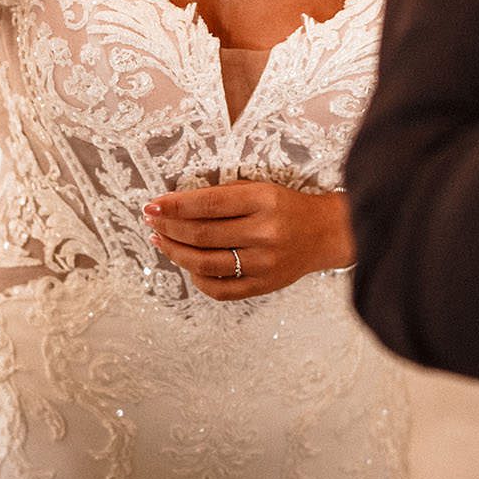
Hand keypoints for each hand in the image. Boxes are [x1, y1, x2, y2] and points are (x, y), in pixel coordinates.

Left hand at [143, 182, 353, 301]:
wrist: (326, 233)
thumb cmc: (286, 207)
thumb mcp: (260, 188)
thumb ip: (224, 195)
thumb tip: (177, 205)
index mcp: (263, 201)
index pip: (208, 203)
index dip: (175, 206)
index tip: (153, 204)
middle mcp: (264, 233)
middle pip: (202, 234)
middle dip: (169, 228)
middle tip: (152, 221)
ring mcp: (264, 263)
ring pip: (206, 263)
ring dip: (176, 252)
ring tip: (160, 241)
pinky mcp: (264, 286)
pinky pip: (220, 289)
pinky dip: (198, 279)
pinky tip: (187, 265)